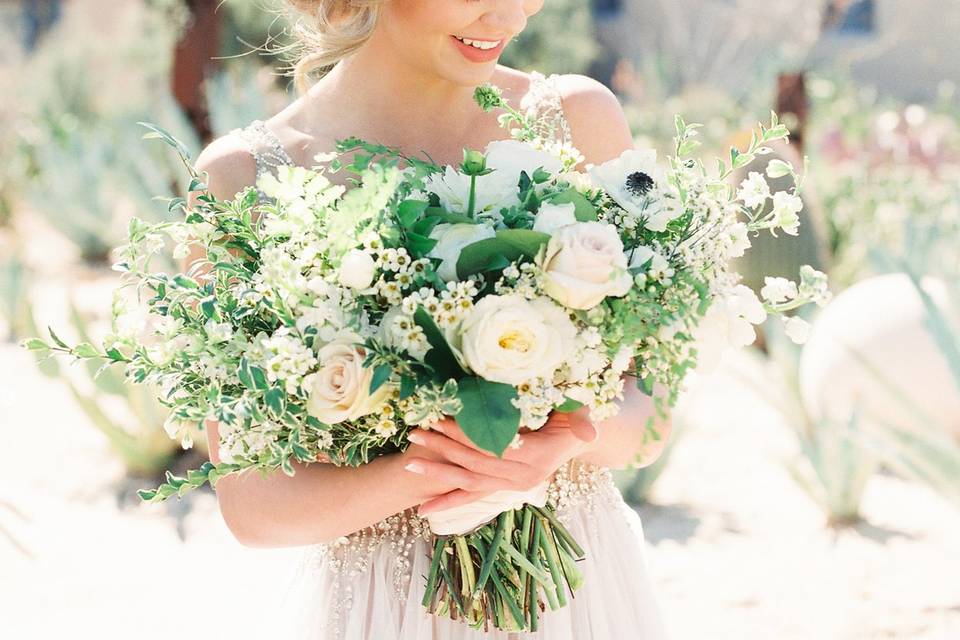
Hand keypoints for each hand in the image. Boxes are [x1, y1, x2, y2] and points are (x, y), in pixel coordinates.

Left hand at [404, 409, 598, 514]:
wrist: (576, 436)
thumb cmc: (576, 415)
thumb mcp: (582, 413)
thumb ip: (584, 422)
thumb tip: (589, 433)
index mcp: (540, 457)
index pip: (496, 446)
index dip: (468, 433)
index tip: (441, 420)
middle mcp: (525, 477)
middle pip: (478, 463)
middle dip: (444, 448)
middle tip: (416, 434)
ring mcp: (513, 486)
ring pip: (471, 481)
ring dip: (439, 473)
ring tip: (410, 462)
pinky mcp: (503, 488)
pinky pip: (473, 497)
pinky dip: (448, 501)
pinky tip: (423, 508)